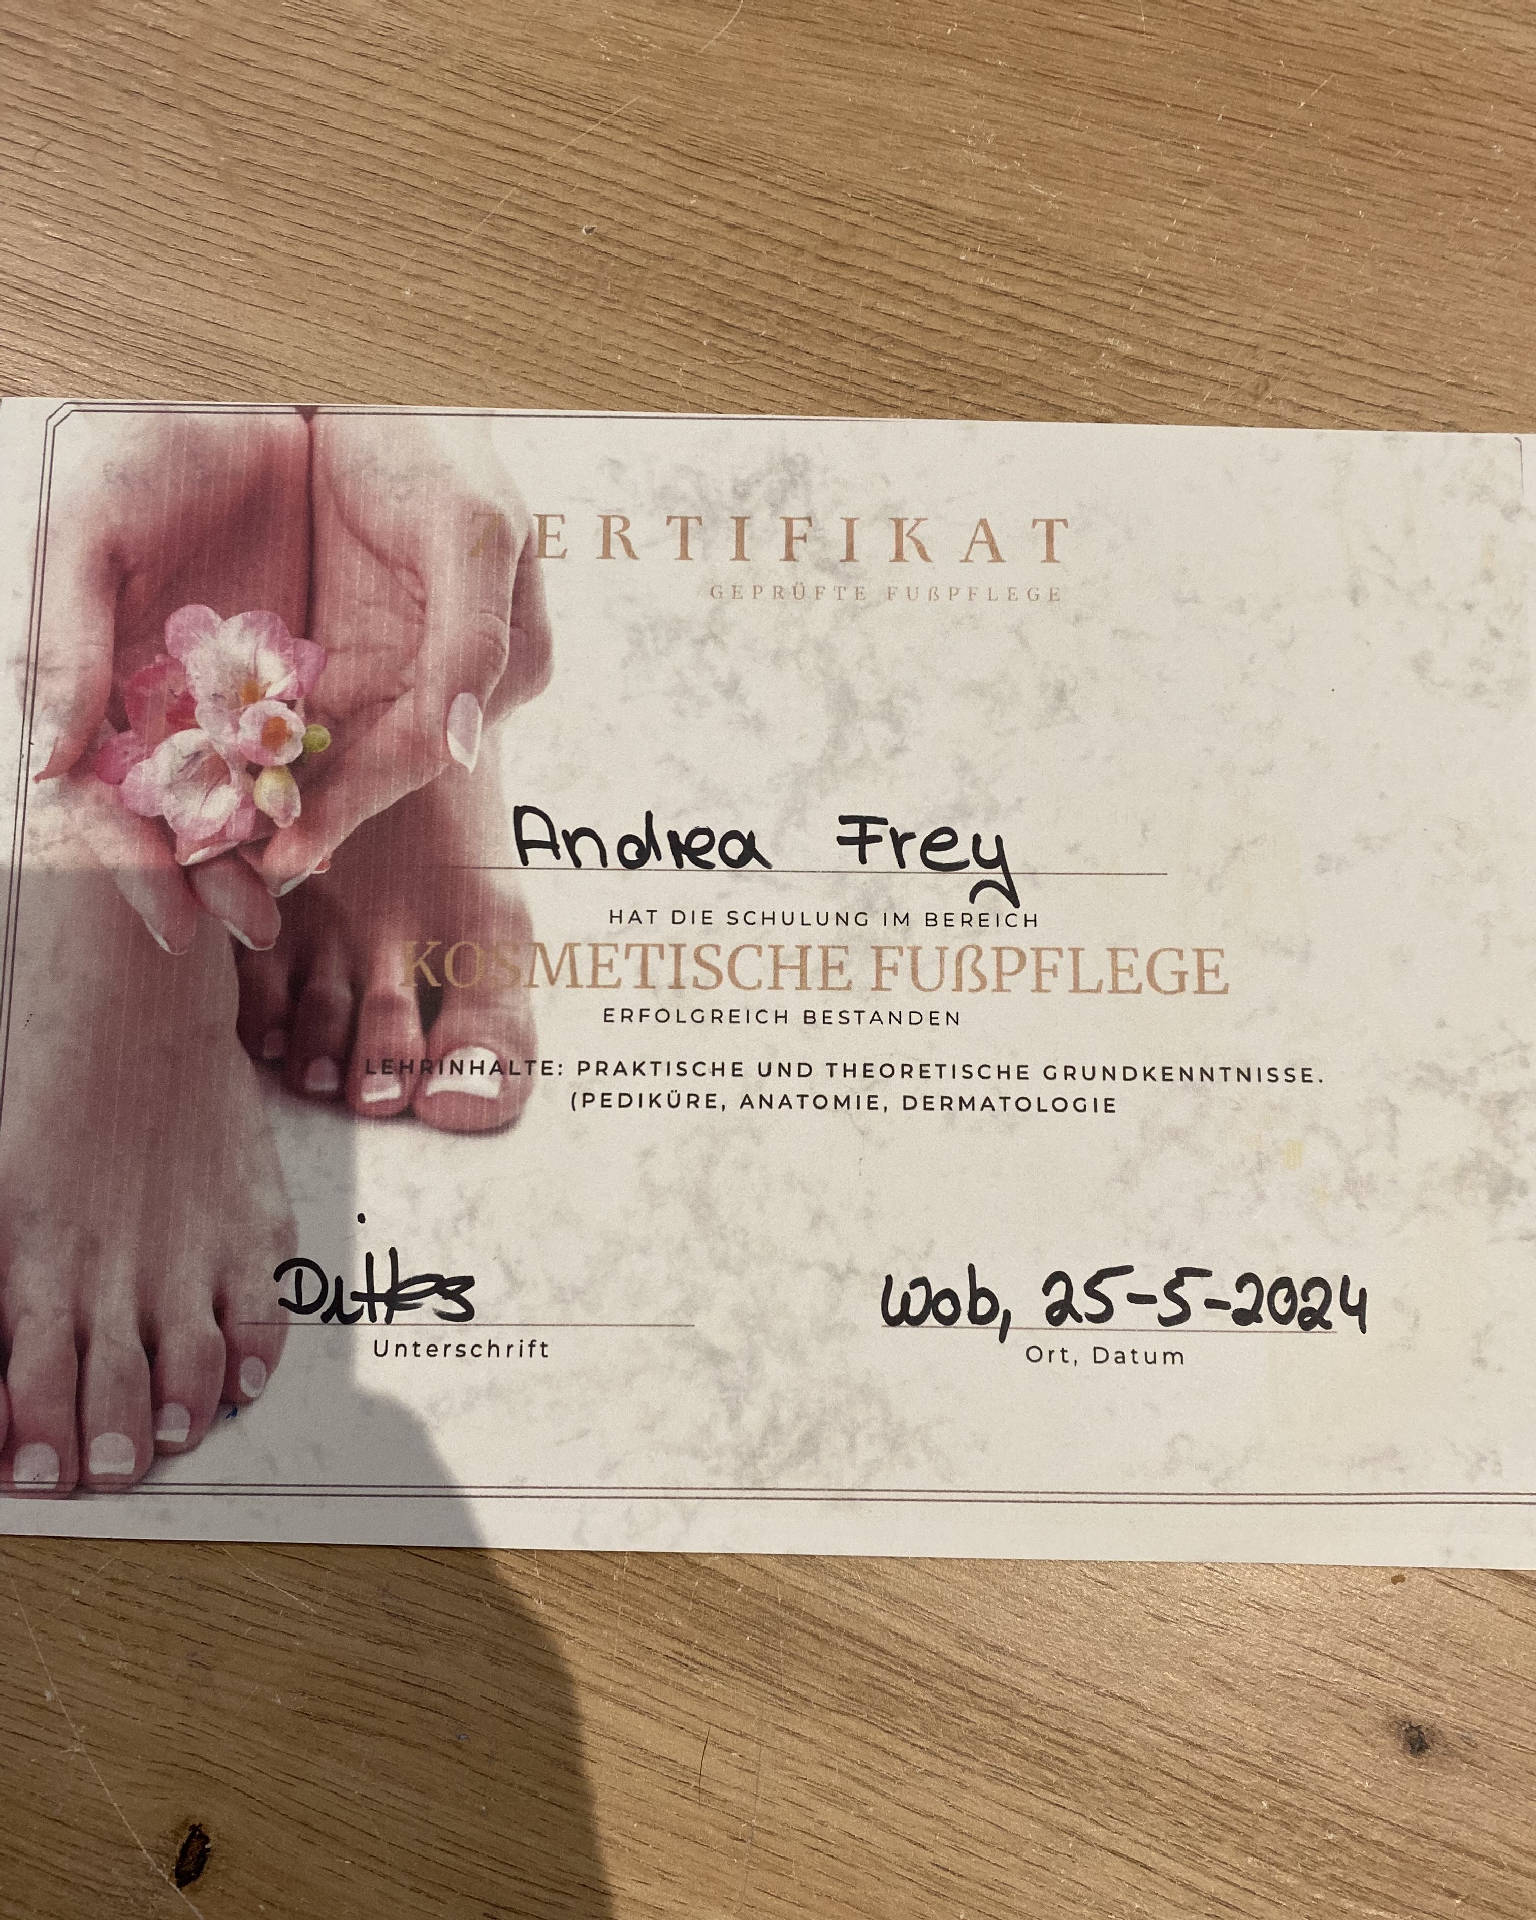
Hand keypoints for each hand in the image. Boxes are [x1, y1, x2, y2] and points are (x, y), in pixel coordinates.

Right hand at [33, 409, 310, 951]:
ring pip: (246, 794)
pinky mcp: (304, 674)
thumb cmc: (148, 456)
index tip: (172, 917)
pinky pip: (308, 749)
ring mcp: (234, 693)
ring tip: (286, 902)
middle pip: (182, 813)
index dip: (130, 862)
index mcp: (100, 684)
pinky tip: (329, 831)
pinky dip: (315, 794)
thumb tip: (47, 768)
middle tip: (248, 926)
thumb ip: (62, 640)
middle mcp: (165, 702)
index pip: (106, 797)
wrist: (255, 399)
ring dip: (263, 851)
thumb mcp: (89, 532)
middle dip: (210, 877)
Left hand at [252, 412, 552, 893]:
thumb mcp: (470, 530)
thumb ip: (474, 643)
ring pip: (338, 750)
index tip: (290, 851)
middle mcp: (455, 684)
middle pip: (378, 767)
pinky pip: (301, 709)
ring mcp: (400, 669)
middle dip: (313, 818)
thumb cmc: (437, 444)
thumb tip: (466, 751)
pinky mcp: (348, 651)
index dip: (357, 805)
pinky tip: (211, 775)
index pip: (423, 752)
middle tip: (243, 870)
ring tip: (218, 843)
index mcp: (505, 665)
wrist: (375, 384)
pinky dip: (257, 743)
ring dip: (280, 794)